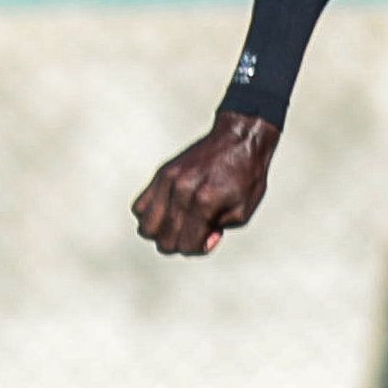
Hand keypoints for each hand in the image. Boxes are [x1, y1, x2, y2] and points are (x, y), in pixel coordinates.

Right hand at [131, 111, 278, 256]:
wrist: (240, 139)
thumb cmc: (247, 176)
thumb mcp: (243, 211)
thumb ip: (217, 231)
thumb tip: (198, 240)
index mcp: (204, 202)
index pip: (185, 245)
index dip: (200, 248)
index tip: (213, 235)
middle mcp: (181, 192)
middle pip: (163, 241)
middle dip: (181, 244)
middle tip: (197, 230)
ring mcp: (167, 182)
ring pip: (146, 226)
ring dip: (162, 233)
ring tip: (181, 223)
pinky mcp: (161, 174)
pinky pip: (139, 206)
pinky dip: (151, 216)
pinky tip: (170, 211)